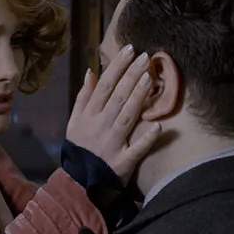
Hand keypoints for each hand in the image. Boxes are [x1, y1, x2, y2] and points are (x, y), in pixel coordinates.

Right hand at [66, 44, 161, 184]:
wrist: (79, 183)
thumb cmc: (81, 148)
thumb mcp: (74, 122)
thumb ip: (83, 97)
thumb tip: (91, 72)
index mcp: (89, 115)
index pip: (104, 86)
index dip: (117, 67)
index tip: (130, 50)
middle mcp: (100, 126)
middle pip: (118, 96)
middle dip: (131, 75)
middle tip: (146, 57)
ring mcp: (112, 144)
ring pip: (127, 116)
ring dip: (138, 97)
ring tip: (150, 78)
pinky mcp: (123, 162)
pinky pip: (137, 149)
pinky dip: (146, 138)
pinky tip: (159, 125)